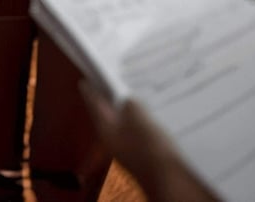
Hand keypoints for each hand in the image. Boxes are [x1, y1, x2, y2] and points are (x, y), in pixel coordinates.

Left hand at [80, 82, 218, 201]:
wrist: (169, 179)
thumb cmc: (148, 144)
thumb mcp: (136, 114)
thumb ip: (128, 102)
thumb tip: (127, 101)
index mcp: (105, 129)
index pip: (94, 103)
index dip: (91, 88)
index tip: (85, 77)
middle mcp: (113, 139)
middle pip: (109, 112)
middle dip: (111, 95)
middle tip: (113, 75)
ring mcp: (129, 148)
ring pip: (126, 121)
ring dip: (129, 106)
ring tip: (135, 87)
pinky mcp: (144, 153)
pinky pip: (139, 129)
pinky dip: (142, 117)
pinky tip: (152, 108)